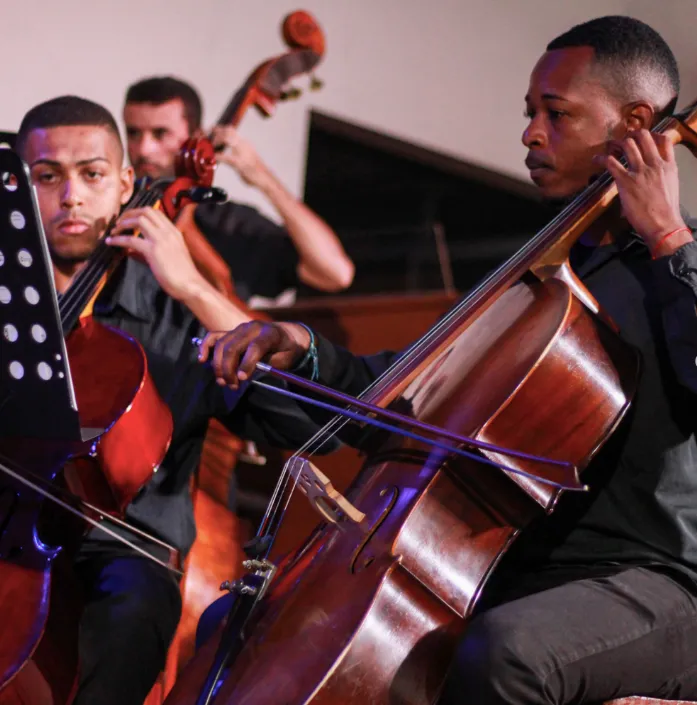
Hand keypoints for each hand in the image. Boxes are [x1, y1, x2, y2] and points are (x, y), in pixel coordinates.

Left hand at [106, 207, 205, 301]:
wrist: (190, 284)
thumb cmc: (183, 274)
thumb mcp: (174, 253)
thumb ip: (158, 247)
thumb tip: (136, 249)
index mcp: (174, 231)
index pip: (156, 212)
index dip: (139, 212)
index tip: (129, 218)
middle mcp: (168, 232)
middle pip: (146, 211)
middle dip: (129, 213)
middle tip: (119, 221)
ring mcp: (161, 240)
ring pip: (138, 220)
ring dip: (123, 223)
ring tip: (114, 230)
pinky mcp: (153, 251)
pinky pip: (131, 239)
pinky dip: (118, 239)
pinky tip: (111, 242)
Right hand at [198, 321, 310, 388]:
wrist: (286, 336)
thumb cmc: (287, 350)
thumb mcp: (285, 359)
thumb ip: (268, 364)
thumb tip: (246, 373)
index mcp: (270, 333)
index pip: (255, 347)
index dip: (247, 364)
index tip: (241, 379)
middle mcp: (252, 328)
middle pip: (234, 347)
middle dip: (229, 369)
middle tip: (232, 385)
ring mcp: (240, 328)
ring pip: (222, 344)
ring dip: (219, 365)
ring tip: (223, 381)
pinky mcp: (231, 332)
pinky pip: (214, 337)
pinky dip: (205, 347)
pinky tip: (202, 359)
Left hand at [210, 125, 269, 187]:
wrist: (265, 178)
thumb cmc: (255, 170)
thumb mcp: (246, 156)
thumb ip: (237, 151)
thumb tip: (227, 151)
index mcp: (244, 143)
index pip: (230, 130)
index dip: (219, 128)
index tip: (210, 129)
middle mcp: (244, 145)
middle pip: (228, 130)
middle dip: (216, 132)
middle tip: (208, 138)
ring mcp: (242, 153)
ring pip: (227, 139)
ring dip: (217, 141)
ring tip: (212, 146)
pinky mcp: (240, 164)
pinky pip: (227, 158)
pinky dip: (219, 156)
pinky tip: (214, 158)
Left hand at [595, 130, 690, 254]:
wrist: (663, 224)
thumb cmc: (666, 210)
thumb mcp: (671, 185)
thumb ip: (663, 173)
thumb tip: (654, 171)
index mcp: (668, 165)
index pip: (664, 139)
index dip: (652, 135)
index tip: (642, 138)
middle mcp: (655, 164)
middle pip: (643, 136)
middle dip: (631, 135)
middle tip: (623, 141)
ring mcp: (640, 171)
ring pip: (628, 144)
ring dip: (616, 143)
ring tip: (610, 147)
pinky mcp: (625, 181)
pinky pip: (611, 162)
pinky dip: (601, 158)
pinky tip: (596, 159)